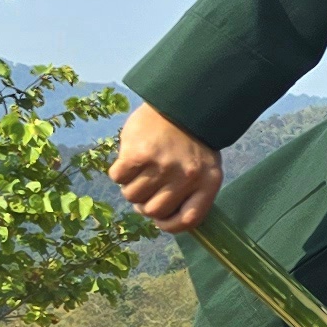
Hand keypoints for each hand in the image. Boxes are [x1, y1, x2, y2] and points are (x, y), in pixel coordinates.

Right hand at [107, 103, 221, 233]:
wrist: (180, 100)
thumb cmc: (191, 137)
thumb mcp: (203, 164)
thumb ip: (190, 190)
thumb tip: (163, 218)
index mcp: (208, 181)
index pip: (189, 220)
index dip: (170, 226)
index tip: (160, 220)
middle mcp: (187, 177)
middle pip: (153, 211)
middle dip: (144, 203)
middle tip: (145, 188)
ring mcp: (162, 166)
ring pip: (132, 196)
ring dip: (131, 186)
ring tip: (140, 170)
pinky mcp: (138, 155)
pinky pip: (118, 178)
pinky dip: (119, 172)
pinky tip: (130, 160)